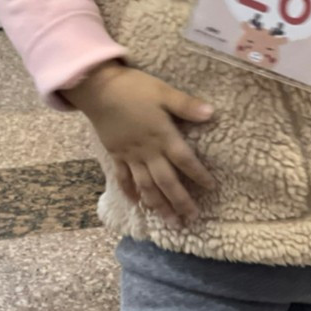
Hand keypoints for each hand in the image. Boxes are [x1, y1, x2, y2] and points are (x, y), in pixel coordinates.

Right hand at [66, 62, 216, 226]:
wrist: (98, 89)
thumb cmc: (134, 88)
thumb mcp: (163, 92)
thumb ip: (186, 105)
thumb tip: (211, 113)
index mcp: (162, 136)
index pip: (185, 160)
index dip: (199, 174)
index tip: (212, 188)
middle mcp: (148, 151)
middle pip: (166, 181)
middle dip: (180, 201)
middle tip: (191, 219)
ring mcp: (130, 155)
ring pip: (146, 186)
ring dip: (159, 205)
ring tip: (169, 221)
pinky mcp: (115, 154)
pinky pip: (123, 178)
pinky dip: (130, 192)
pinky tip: (137, 204)